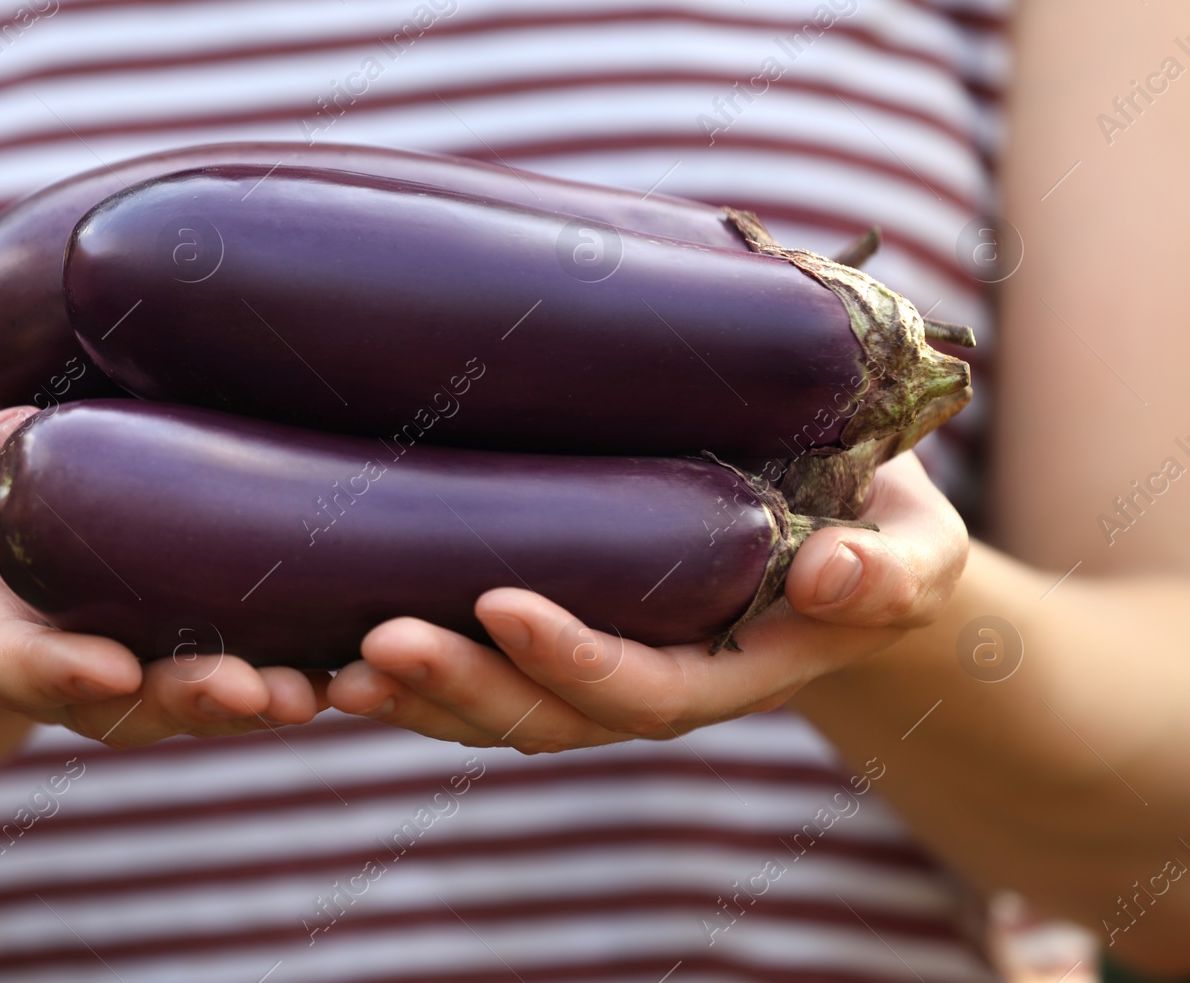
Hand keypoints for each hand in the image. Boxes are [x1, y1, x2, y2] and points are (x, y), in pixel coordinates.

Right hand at [0, 409, 324, 746]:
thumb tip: (21, 432)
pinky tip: (357, 658)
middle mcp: (76, 667)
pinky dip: (304, 667)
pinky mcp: (203, 635)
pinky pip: (254, 662)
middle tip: (243, 690)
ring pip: (203, 697)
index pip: (16, 665)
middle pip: (135, 703)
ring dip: (260, 698)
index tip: (105, 669)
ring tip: (310, 689)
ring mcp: (141, 660)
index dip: (59, 673)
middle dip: (191, 700)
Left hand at [329, 451, 966, 751]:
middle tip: (375, 647)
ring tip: (331, 668)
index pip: (643, 688)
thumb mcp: (920, 549)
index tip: (501, 602)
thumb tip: (833, 577)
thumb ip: (891, 571)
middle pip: (543, 716)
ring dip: (414, 695)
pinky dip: (411, 676)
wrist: (847, 543)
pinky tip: (334, 652)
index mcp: (732, 671)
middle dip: (460, 689)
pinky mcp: (557, 633)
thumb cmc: (885, 537)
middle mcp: (651, 684)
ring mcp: (596, 667)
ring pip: (493, 708)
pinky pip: (478, 673)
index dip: (574, 658)